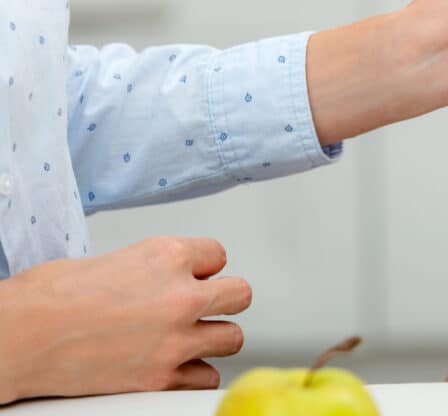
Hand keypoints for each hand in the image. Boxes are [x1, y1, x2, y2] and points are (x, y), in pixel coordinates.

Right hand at [0, 236, 250, 403]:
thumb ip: (152, 269)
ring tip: (190, 340)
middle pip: (240, 294)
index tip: (190, 276)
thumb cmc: (48, 297)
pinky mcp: (160, 379)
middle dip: (223, 300)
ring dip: (213, 338)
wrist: (18, 337)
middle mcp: (181, 296)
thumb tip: (161, 280)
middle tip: (203, 307)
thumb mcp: (113, 260)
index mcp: (168, 255)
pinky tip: (176, 369)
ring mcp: (175, 340)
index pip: (218, 254)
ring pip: (232, 338)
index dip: (202, 267)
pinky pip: (205, 379)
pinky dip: (193, 376)